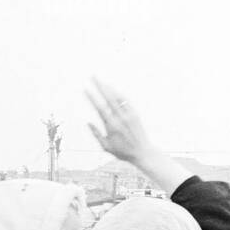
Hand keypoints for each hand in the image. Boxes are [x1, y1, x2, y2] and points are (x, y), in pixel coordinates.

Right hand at [85, 78, 192, 195]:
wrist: (143, 153)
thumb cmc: (123, 152)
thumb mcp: (106, 146)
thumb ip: (96, 134)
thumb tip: (88, 122)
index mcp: (111, 126)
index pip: (100, 108)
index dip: (92, 97)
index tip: (85, 89)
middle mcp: (121, 118)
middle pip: (109, 98)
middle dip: (100, 86)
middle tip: (93, 76)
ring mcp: (129, 115)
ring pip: (118, 98)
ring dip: (110, 88)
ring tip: (102, 80)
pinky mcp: (136, 115)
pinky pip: (127, 101)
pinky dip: (119, 94)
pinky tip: (114, 89)